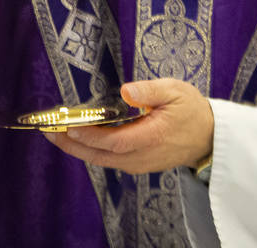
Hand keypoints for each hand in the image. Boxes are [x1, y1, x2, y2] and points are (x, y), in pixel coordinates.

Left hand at [44, 79, 213, 173]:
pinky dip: (91, 152)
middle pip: (102, 156)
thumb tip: (126, 91)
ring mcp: (141, 163)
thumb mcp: (175, 90)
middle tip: (48, 132)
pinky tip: (77, 140)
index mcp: (153, 136)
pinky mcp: (139, 165)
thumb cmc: (190, 109)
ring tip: (55, 135)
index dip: (90, 135)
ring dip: (78, 149)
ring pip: (104, 161)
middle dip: (72, 145)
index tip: (68, 125)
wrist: (209, 137)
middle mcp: (144, 155)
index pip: (115, 141)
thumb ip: (150, 90)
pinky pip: (110, 161)